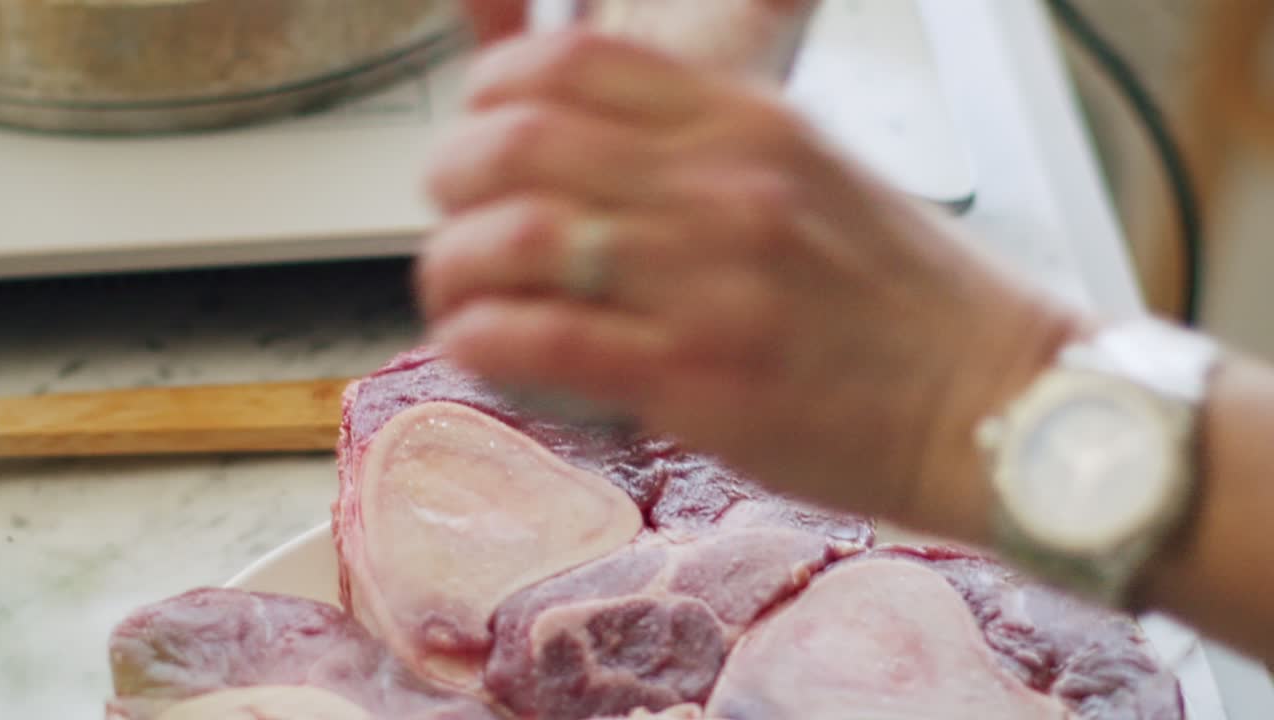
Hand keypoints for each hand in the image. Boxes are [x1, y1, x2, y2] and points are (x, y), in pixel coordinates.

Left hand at [420, 31, 1084, 534]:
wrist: (995, 400)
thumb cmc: (909, 303)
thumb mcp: (812, 176)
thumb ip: (704, 147)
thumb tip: (605, 135)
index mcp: (750, 121)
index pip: (570, 60)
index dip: (490, 89)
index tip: (480, 130)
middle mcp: (723, 183)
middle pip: (518, 141)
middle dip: (450, 180)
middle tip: (454, 217)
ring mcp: (711, 279)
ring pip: (517, 236)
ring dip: (455, 266)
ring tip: (458, 295)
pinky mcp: (702, 377)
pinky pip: (545, 337)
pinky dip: (484, 337)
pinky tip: (482, 345)